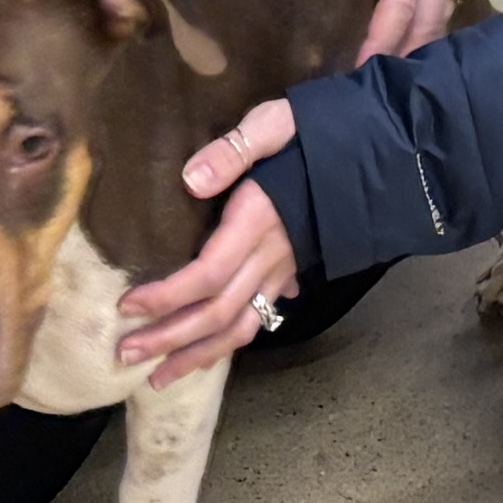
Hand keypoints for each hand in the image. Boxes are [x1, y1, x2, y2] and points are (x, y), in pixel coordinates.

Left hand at [123, 105, 306, 380]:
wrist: (377, 153)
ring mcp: (284, 270)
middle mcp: (270, 256)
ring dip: (197, 357)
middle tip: (126, 356)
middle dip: (171, 340)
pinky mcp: (292, 272)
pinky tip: (206, 357)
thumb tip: (192, 180)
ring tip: (159, 379)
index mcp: (259, 220)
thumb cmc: (321, 132)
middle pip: (218, 313)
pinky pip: (259, 319)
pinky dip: (228, 344)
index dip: (167, 296)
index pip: (209, 274)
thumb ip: (234, 150)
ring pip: (241, 328)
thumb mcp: (276, 123)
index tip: (127, 306)